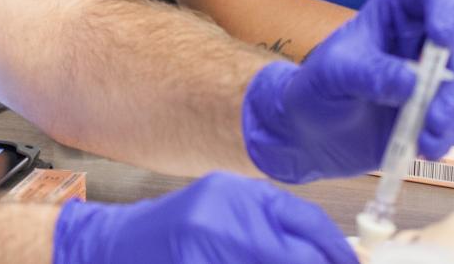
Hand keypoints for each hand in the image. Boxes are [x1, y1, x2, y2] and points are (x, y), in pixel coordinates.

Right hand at [53, 172, 354, 263]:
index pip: (308, 225)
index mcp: (242, 196)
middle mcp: (228, 218)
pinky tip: (236, 263)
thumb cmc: (174, 232)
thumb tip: (330, 253)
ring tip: (265, 259)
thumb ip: (273, 229)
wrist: (116, 244)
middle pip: (297, 256)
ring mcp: (211, 246)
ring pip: (275, 262)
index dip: (337, 253)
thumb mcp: (226, 214)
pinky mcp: (197, 263)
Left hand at [241, 0, 453, 183]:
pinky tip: (425, 150)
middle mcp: (417, 40)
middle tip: (433, 117)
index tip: (441, 37)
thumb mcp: (332, 75)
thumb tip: (413, 83)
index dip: (446, 5)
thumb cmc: (315, 90)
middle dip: (450, 85)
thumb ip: (369, 74)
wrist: (308, 137)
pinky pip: (453, 118)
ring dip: (448, 117)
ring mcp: (428, 77)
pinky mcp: (431, 110)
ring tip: (425, 143)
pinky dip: (445, 136)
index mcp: (393, 13)